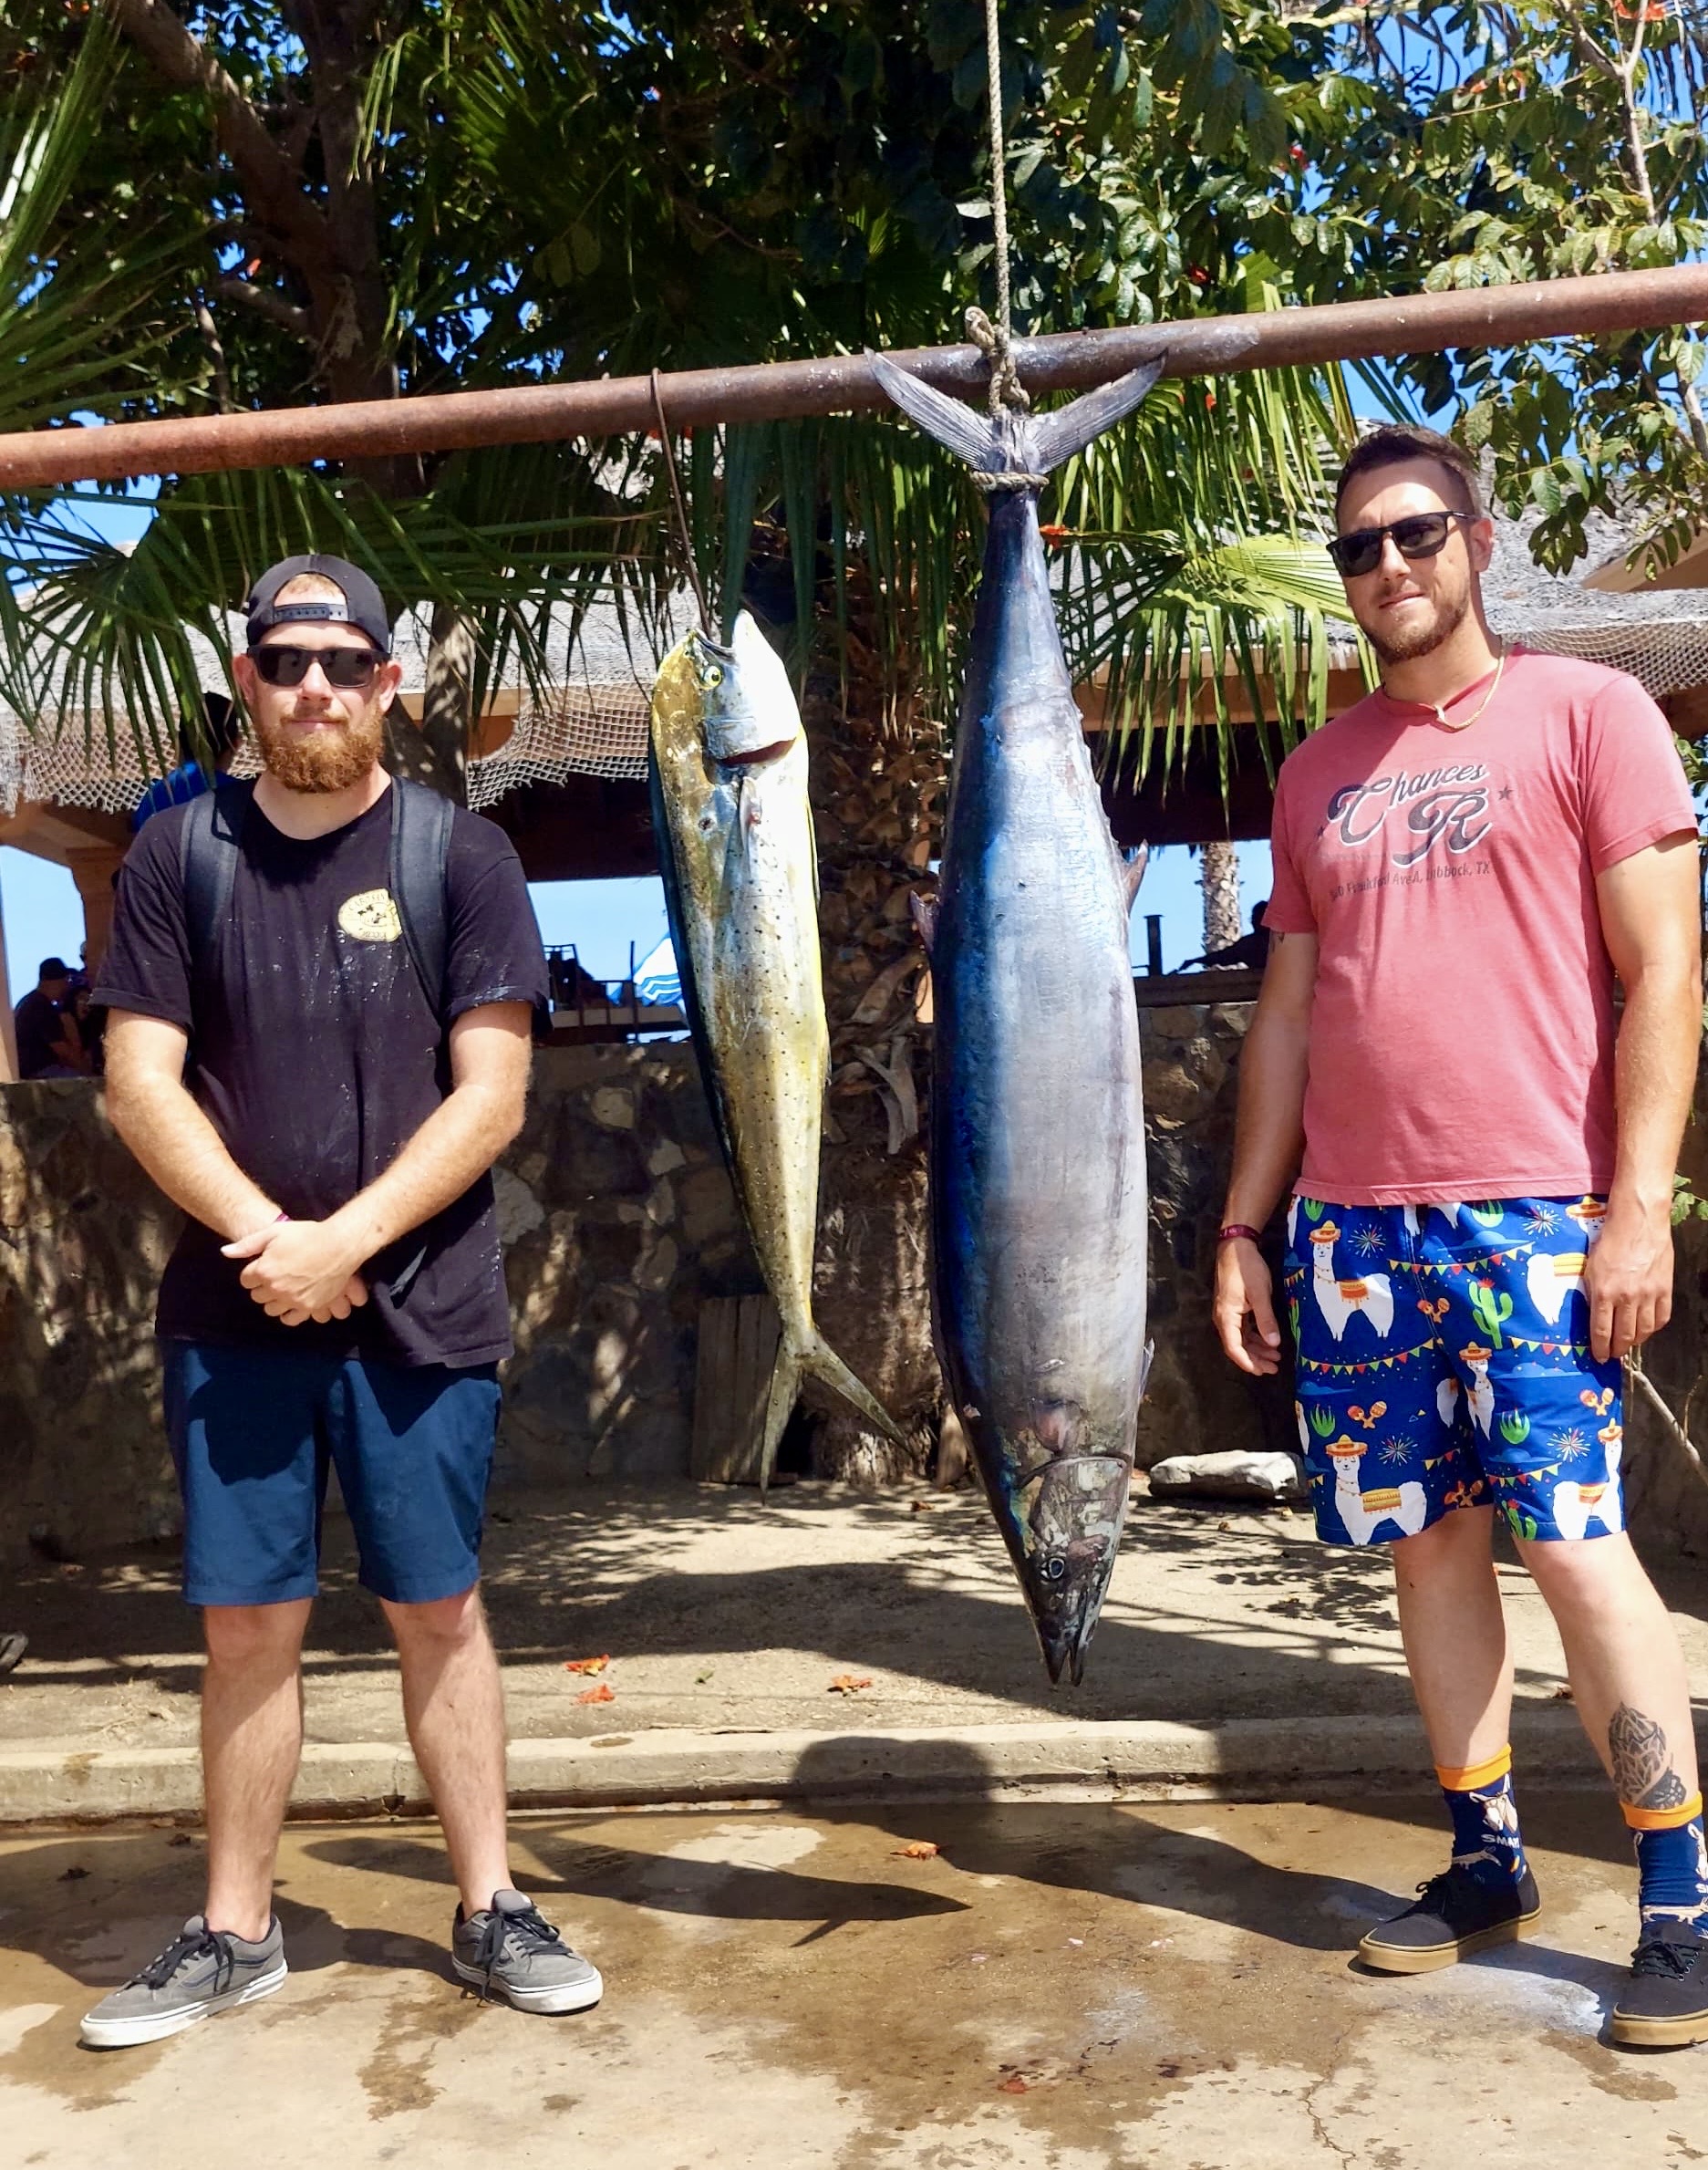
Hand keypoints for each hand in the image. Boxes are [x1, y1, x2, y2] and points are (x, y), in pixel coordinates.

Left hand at [222, 1219, 371, 1326]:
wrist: (339, 1245)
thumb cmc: (307, 1235)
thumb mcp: (275, 1232)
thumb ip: (247, 1244)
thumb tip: (224, 1252)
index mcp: (264, 1270)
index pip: (246, 1280)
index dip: (254, 1273)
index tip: (264, 1266)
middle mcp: (275, 1288)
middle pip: (257, 1296)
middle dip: (262, 1287)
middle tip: (275, 1276)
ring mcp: (292, 1299)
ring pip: (271, 1309)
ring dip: (274, 1300)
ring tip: (285, 1289)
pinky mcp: (309, 1307)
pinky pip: (290, 1319)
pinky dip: (288, 1313)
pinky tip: (292, 1302)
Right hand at [1213, 1236, 1282, 1374]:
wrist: (1236, 1245)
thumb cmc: (1247, 1268)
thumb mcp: (1260, 1294)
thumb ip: (1266, 1320)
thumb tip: (1273, 1344)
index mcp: (1226, 1316)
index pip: (1233, 1348)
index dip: (1247, 1362)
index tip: (1262, 1371)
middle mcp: (1223, 1317)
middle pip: (1236, 1346)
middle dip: (1255, 1359)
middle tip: (1274, 1368)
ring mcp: (1227, 1312)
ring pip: (1240, 1338)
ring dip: (1256, 1349)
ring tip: (1276, 1357)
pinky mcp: (1233, 1307)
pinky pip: (1242, 1328)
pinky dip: (1255, 1336)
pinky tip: (1268, 1340)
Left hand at [1581, 1207, 1672, 1362]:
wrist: (1638, 1223)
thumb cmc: (1609, 1242)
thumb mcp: (1591, 1268)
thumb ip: (1593, 1293)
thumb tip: (1594, 1316)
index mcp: (1604, 1292)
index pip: (1601, 1330)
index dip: (1600, 1348)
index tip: (1599, 1357)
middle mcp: (1627, 1297)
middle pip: (1624, 1335)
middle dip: (1617, 1349)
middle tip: (1613, 1354)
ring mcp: (1649, 1295)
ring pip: (1644, 1331)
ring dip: (1635, 1342)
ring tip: (1628, 1343)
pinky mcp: (1665, 1289)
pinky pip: (1661, 1318)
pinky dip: (1653, 1328)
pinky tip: (1646, 1329)